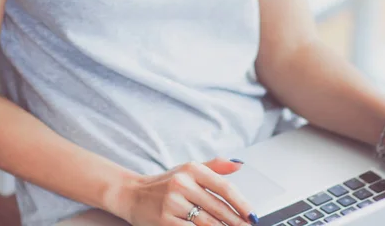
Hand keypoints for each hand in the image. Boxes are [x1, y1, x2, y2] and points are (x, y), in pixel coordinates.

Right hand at [112, 158, 256, 225]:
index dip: (241, 202)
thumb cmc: (165, 182)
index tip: (252, 214)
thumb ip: (215, 167)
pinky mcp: (165, 221)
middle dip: (235, 221)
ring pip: (206, 222)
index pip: (223, 187)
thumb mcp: (189, 169)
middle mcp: (183, 184)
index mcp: (192, 169)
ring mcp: (173, 203)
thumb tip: (239, 164)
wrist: (132, 194)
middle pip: (217, 208)